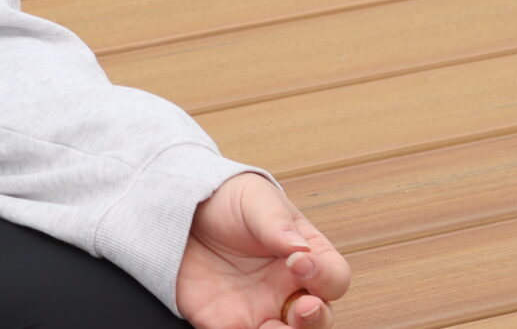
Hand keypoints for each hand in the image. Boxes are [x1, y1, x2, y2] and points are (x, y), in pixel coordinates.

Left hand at [177, 173, 348, 328]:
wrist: (184, 211)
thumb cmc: (229, 203)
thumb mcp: (255, 201)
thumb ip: (277, 223)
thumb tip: (299, 247)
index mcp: (306, 259)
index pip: (333, 278)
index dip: (324, 276)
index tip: (299, 261)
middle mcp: (288, 290)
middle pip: (318, 319)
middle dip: (316, 319)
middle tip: (304, 308)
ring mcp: (260, 309)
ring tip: (271, 328)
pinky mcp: (226, 320)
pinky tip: (235, 327)